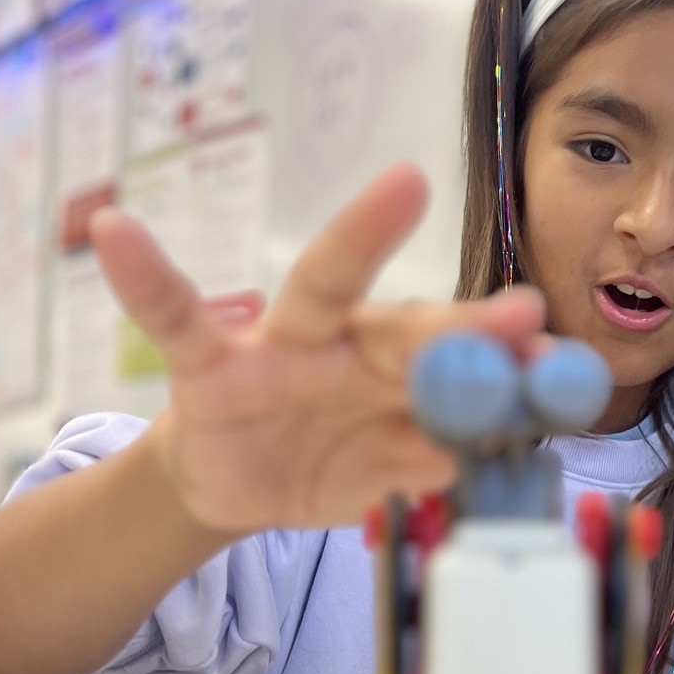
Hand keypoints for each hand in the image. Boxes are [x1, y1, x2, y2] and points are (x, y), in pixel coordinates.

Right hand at [90, 163, 544, 533]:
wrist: (237, 484)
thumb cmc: (328, 454)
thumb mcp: (382, 471)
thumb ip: (431, 460)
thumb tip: (497, 463)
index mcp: (398, 379)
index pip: (462, 368)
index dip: (506, 359)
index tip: (559, 345)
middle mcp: (348, 348)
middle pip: (409, 329)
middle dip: (464, 324)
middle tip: (523, 312)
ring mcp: (275, 351)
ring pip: (321, 295)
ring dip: (361, 241)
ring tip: (399, 189)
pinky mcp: (205, 367)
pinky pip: (172, 316)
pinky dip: (143, 276)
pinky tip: (114, 231)